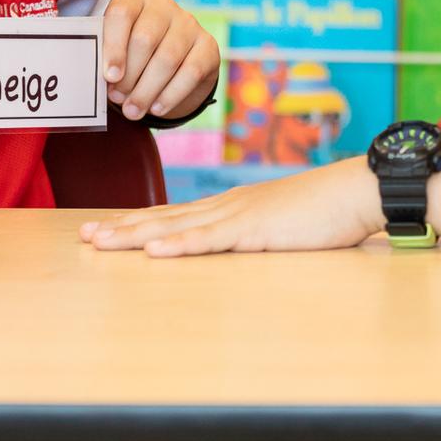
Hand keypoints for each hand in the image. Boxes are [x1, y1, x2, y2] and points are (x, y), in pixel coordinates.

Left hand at [79, 156, 384, 256]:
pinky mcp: (256, 231)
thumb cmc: (326, 210)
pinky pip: (211, 241)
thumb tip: (238, 247)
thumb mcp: (281, 225)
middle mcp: (226, 207)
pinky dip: (180, 245)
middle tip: (83, 236)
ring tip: (100, 242)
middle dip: (120, 228)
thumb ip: (256, 234)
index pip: (173, 215)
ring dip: (135, 235)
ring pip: (175, 227)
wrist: (357, 190)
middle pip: (163, 218)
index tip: (104, 229)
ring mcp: (238, 217)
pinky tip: (154, 251)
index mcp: (231, 207)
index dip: (136, 223)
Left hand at [100, 0, 218, 120]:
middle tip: (118, 99)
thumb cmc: (133, 53)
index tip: (109, 76)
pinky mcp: (208, 45)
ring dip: (147, 90)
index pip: (122, 13)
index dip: (114, 46)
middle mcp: (163, 6)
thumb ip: (107, 59)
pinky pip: (191, 72)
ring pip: (168, 58)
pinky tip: (157, 108)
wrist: (172, 59)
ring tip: (133, 110)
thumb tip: (107, 83)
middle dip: (129, 75)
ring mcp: (188, 24)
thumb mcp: (116, 48)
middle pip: (145, 39)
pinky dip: (171, 94)